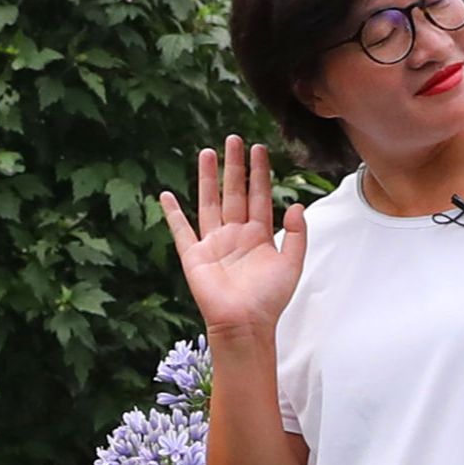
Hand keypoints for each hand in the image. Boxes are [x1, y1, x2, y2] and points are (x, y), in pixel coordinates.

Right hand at [156, 134, 308, 341]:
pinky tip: (166, 195)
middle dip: (234, 166)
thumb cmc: (269, 300)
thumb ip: (297, 234)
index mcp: (259, 235)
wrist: (245, 324)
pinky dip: (172, 213)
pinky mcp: (194, 255)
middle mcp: (235, 234)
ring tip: (207, 153)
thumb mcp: (292, 265)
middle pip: (234, 192)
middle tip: (234, 139)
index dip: (259, 172)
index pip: (259, 195)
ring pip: (209, 202)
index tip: (259, 149)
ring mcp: (213, 243)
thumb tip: (297, 205)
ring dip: (208, 178)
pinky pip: (181, 230)